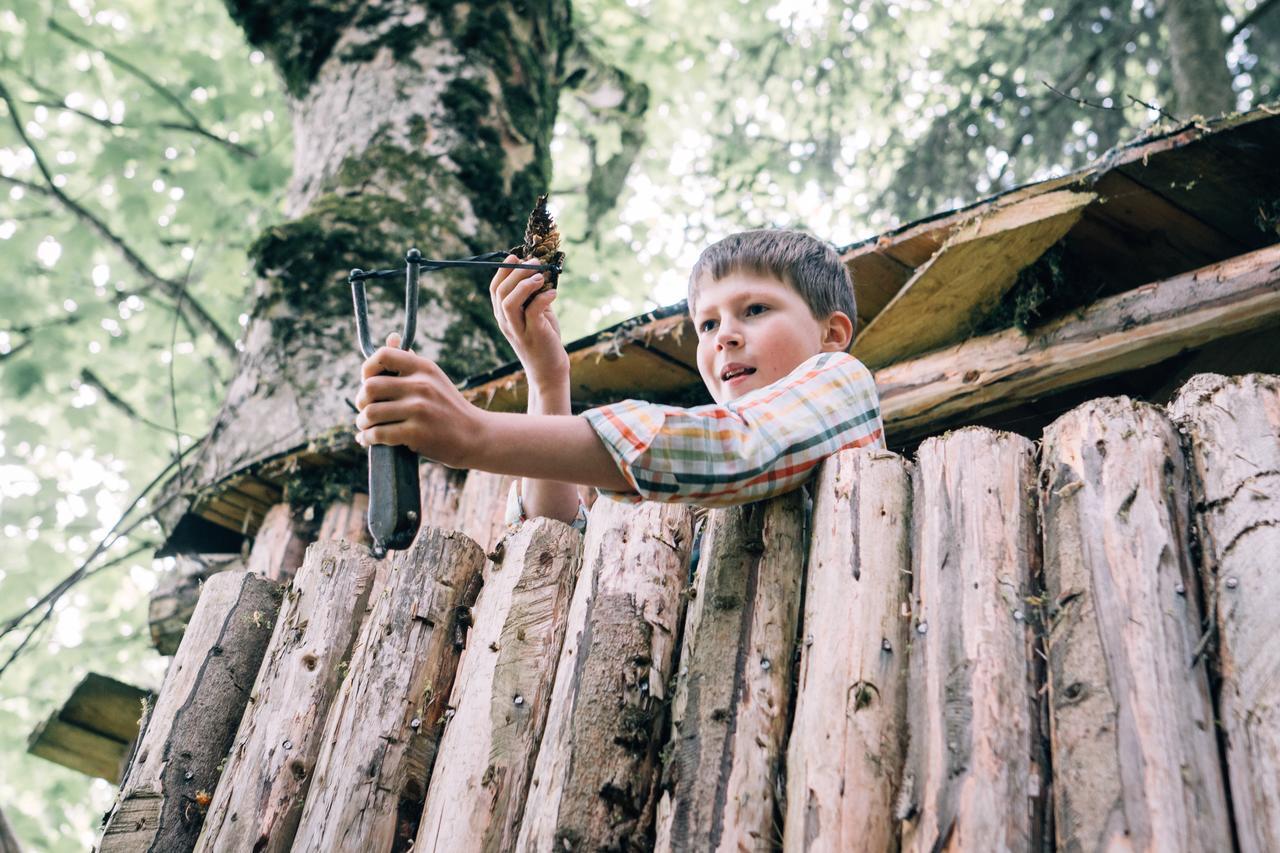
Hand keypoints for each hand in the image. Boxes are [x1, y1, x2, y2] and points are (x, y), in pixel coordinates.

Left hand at [354, 333, 484, 467]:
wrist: (475, 437)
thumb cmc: (449, 408)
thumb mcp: (434, 379)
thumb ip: (410, 361)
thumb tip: (391, 336)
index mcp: (424, 368)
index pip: (383, 355)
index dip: (367, 369)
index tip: (368, 382)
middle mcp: (421, 385)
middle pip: (370, 387)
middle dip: (361, 401)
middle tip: (365, 410)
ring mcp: (419, 410)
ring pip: (371, 413)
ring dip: (362, 422)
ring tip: (366, 427)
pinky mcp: (417, 433)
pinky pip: (379, 434)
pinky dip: (368, 439)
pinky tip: (369, 440)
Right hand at [489, 254, 569, 389]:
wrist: (549, 370)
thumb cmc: (544, 340)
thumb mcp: (536, 315)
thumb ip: (534, 296)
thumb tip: (539, 272)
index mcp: (504, 316)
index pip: (495, 289)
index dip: (503, 271)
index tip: (514, 257)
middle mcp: (507, 323)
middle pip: (501, 292)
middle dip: (516, 273)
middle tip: (534, 262)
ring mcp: (518, 330)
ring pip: (509, 303)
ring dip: (524, 285)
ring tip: (541, 276)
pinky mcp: (534, 335)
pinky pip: (533, 312)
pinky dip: (543, 298)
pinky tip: (554, 294)